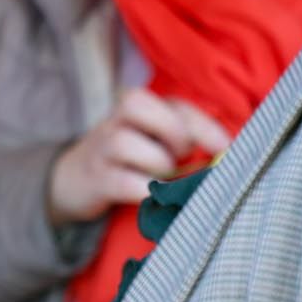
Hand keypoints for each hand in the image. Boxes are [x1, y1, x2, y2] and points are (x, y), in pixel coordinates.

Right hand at [46, 88, 230, 225]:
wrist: (75, 180)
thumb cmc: (131, 160)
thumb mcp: (155, 141)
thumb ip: (186, 140)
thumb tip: (226, 156)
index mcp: (140, 108)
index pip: (174, 105)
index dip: (203, 126)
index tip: (225, 148)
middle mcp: (116, 121)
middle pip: (138, 104)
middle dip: (171, 133)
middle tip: (180, 157)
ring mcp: (101, 149)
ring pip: (124, 142)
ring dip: (155, 163)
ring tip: (164, 178)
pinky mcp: (95, 179)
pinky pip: (120, 180)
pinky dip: (143, 190)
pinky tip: (153, 197)